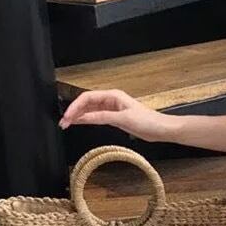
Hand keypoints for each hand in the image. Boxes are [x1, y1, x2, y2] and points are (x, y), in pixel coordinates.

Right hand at [58, 90, 173, 142]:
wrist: (162, 129)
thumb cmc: (148, 121)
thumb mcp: (123, 119)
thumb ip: (103, 117)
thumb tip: (85, 117)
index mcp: (112, 95)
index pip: (87, 98)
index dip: (75, 107)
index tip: (67, 117)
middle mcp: (111, 100)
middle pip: (87, 103)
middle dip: (74, 112)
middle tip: (63, 122)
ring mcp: (112, 109)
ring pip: (90, 110)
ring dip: (79, 117)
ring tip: (67, 124)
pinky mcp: (115, 118)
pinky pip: (97, 117)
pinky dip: (88, 120)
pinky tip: (80, 123)